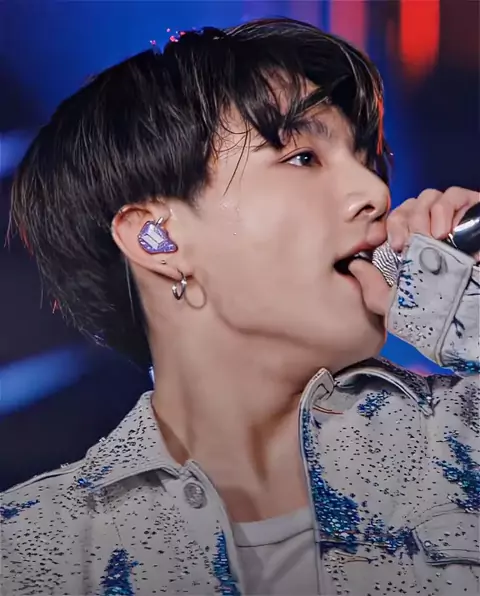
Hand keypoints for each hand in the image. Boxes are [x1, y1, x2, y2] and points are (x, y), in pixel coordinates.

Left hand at [349, 187, 479, 316]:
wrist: (468, 309)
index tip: (381, 242)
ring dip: (421, 216)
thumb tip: (355, 266)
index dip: (386, 226)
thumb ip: (371, 288)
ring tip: (429, 240)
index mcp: (414, 243)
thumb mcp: (394, 304)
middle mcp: (432, 228)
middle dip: (403, 222)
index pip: (395, 220)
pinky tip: (442, 232)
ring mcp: (454, 218)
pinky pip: (454, 195)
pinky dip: (444, 209)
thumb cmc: (434, 308)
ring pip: (428, 197)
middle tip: (406, 246)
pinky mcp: (473, 210)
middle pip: (409, 205)